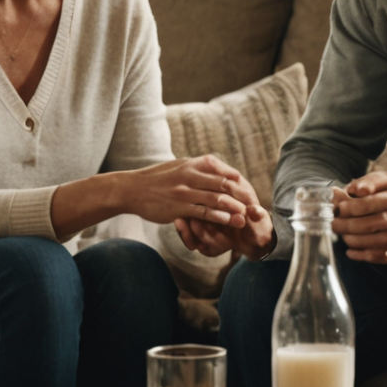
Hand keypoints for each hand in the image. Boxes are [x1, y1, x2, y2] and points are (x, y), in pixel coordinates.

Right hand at [120, 156, 271, 258]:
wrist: (132, 189)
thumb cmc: (158, 178)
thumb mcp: (180, 165)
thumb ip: (199, 167)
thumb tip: (218, 167)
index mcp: (195, 164)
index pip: (226, 173)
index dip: (242, 184)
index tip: (251, 194)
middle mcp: (192, 175)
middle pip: (226, 185)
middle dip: (242, 197)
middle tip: (255, 207)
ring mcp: (185, 191)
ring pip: (217, 199)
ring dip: (234, 209)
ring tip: (246, 217)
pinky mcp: (178, 207)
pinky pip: (203, 212)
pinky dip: (218, 217)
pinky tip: (228, 222)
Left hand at [332, 171, 386, 263]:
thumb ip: (374, 180)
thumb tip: (350, 189)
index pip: (364, 202)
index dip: (344, 206)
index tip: (335, 207)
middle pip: (364, 223)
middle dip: (342, 224)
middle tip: (332, 223)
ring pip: (369, 241)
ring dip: (349, 240)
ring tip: (341, 235)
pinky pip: (380, 256)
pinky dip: (362, 256)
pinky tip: (352, 252)